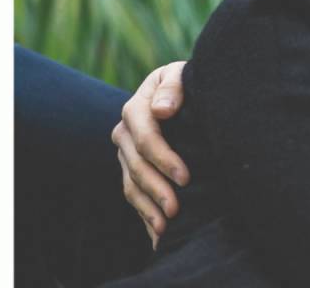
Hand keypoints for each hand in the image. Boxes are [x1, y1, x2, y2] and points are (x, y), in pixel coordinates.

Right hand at [111, 60, 188, 247]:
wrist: (178, 91)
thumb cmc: (184, 82)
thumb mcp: (180, 75)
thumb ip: (173, 87)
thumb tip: (162, 110)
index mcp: (135, 108)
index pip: (146, 138)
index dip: (164, 159)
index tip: (186, 177)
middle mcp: (124, 133)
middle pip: (136, 167)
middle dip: (157, 190)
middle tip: (176, 210)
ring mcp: (125, 153)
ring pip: (131, 185)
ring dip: (147, 208)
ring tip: (166, 227)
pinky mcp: (130, 168)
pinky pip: (133, 194)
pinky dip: (145, 214)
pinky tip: (158, 235)